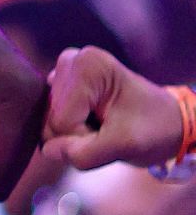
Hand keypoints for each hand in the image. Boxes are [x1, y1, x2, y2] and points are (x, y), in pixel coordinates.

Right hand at [45, 47, 182, 173]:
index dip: (84, 138)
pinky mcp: (62, 83)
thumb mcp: (125, 146)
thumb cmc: (153, 129)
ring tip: (103, 125)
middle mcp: (71, 60)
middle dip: (77, 135)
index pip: (61, 121)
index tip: (112, 132)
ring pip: (49, 120)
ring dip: (74, 132)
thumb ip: (84, 153)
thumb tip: (47, 151)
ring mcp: (64, 71)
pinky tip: (92, 120)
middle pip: (51, 119)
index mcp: (87, 66)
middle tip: (108, 130)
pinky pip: (51, 117)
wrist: (168, 123)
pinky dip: (71, 127)